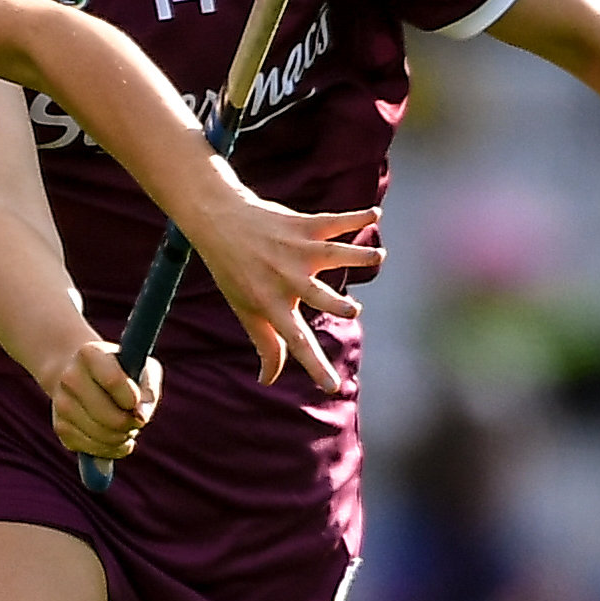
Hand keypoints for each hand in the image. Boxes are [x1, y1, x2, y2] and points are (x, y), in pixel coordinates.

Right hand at [39, 332, 162, 459]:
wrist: (79, 372)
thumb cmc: (120, 369)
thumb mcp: (141, 368)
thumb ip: (149, 390)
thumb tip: (141, 418)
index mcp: (90, 354)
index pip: (113, 381)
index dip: (132, 399)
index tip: (137, 401)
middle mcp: (69, 378)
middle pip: (109, 416)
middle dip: (130, 424)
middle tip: (136, 420)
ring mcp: (61, 404)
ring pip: (102, 436)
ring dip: (122, 438)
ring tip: (127, 426)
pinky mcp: (60, 428)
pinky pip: (93, 449)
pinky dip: (111, 449)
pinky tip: (115, 436)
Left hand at [174, 195, 380, 392]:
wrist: (220, 221)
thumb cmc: (234, 272)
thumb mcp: (245, 310)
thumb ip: (265, 345)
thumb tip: (268, 380)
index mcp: (272, 305)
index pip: (295, 342)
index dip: (314, 366)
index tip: (333, 386)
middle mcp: (286, 279)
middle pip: (316, 295)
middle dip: (335, 303)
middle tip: (353, 310)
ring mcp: (296, 250)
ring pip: (332, 254)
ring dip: (357, 256)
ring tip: (379, 257)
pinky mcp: (303, 225)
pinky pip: (333, 221)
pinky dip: (355, 217)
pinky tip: (375, 214)